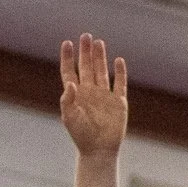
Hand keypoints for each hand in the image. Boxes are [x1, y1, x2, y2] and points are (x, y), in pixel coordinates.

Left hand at [58, 34, 126, 157]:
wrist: (99, 151)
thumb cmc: (81, 136)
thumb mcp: (69, 117)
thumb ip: (67, 99)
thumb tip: (71, 83)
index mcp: (75, 95)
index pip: (70, 71)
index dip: (68, 57)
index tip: (67, 43)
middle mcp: (89, 92)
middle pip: (87, 67)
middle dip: (86, 52)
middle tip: (86, 36)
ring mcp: (104, 96)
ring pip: (102, 71)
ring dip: (100, 57)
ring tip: (98, 42)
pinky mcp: (118, 102)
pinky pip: (119, 84)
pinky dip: (120, 73)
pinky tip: (118, 61)